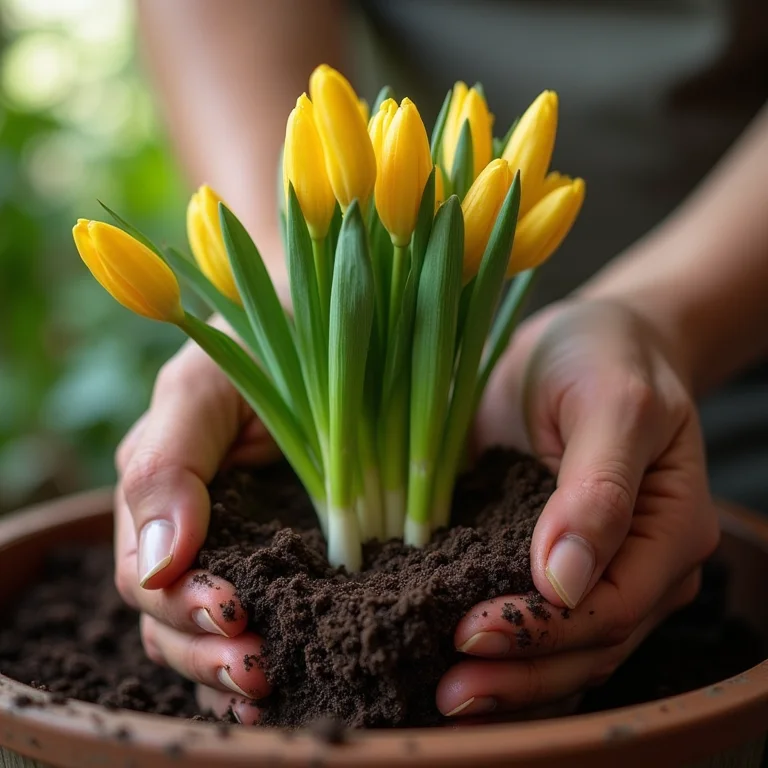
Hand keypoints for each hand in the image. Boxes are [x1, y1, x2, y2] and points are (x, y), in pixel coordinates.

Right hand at [114, 325, 279, 723]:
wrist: (329, 319)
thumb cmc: (255, 339)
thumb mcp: (201, 385)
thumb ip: (165, 462)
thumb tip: (156, 564)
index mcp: (162, 496)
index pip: (149, 578)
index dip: (180, 608)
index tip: (231, 612)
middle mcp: (198, 532)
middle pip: (175, 622)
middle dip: (207, 653)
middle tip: (256, 668)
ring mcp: (250, 548)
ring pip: (213, 636)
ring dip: (232, 673)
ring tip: (270, 688)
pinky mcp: (302, 556)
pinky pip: (275, 622)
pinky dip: (272, 662)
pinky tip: (291, 685)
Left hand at [436, 299, 719, 717]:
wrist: (581, 340)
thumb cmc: (606, 357)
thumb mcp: (612, 403)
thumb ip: (598, 488)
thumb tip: (564, 582)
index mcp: (670, 529)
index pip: (614, 605)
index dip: (544, 629)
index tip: (472, 631)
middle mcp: (639, 563)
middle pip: (588, 645)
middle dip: (520, 673)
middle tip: (448, 693)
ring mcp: (593, 567)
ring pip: (563, 649)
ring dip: (506, 678)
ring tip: (444, 698)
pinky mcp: (544, 556)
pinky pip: (531, 618)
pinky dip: (498, 649)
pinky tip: (450, 663)